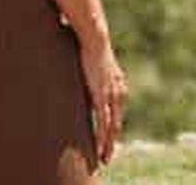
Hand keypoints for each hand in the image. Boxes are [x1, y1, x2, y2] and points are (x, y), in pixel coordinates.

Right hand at [78, 34, 128, 164]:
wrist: (95, 36)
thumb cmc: (91, 41)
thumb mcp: (91, 56)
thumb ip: (88, 64)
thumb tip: (77, 56)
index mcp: (117, 83)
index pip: (115, 110)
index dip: (112, 125)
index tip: (108, 137)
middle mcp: (118, 91)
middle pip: (116, 122)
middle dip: (111, 140)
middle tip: (107, 155)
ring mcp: (111, 95)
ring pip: (111, 127)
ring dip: (107, 145)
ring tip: (104, 159)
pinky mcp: (102, 97)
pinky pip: (103, 123)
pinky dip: (102, 138)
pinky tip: (100, 150)